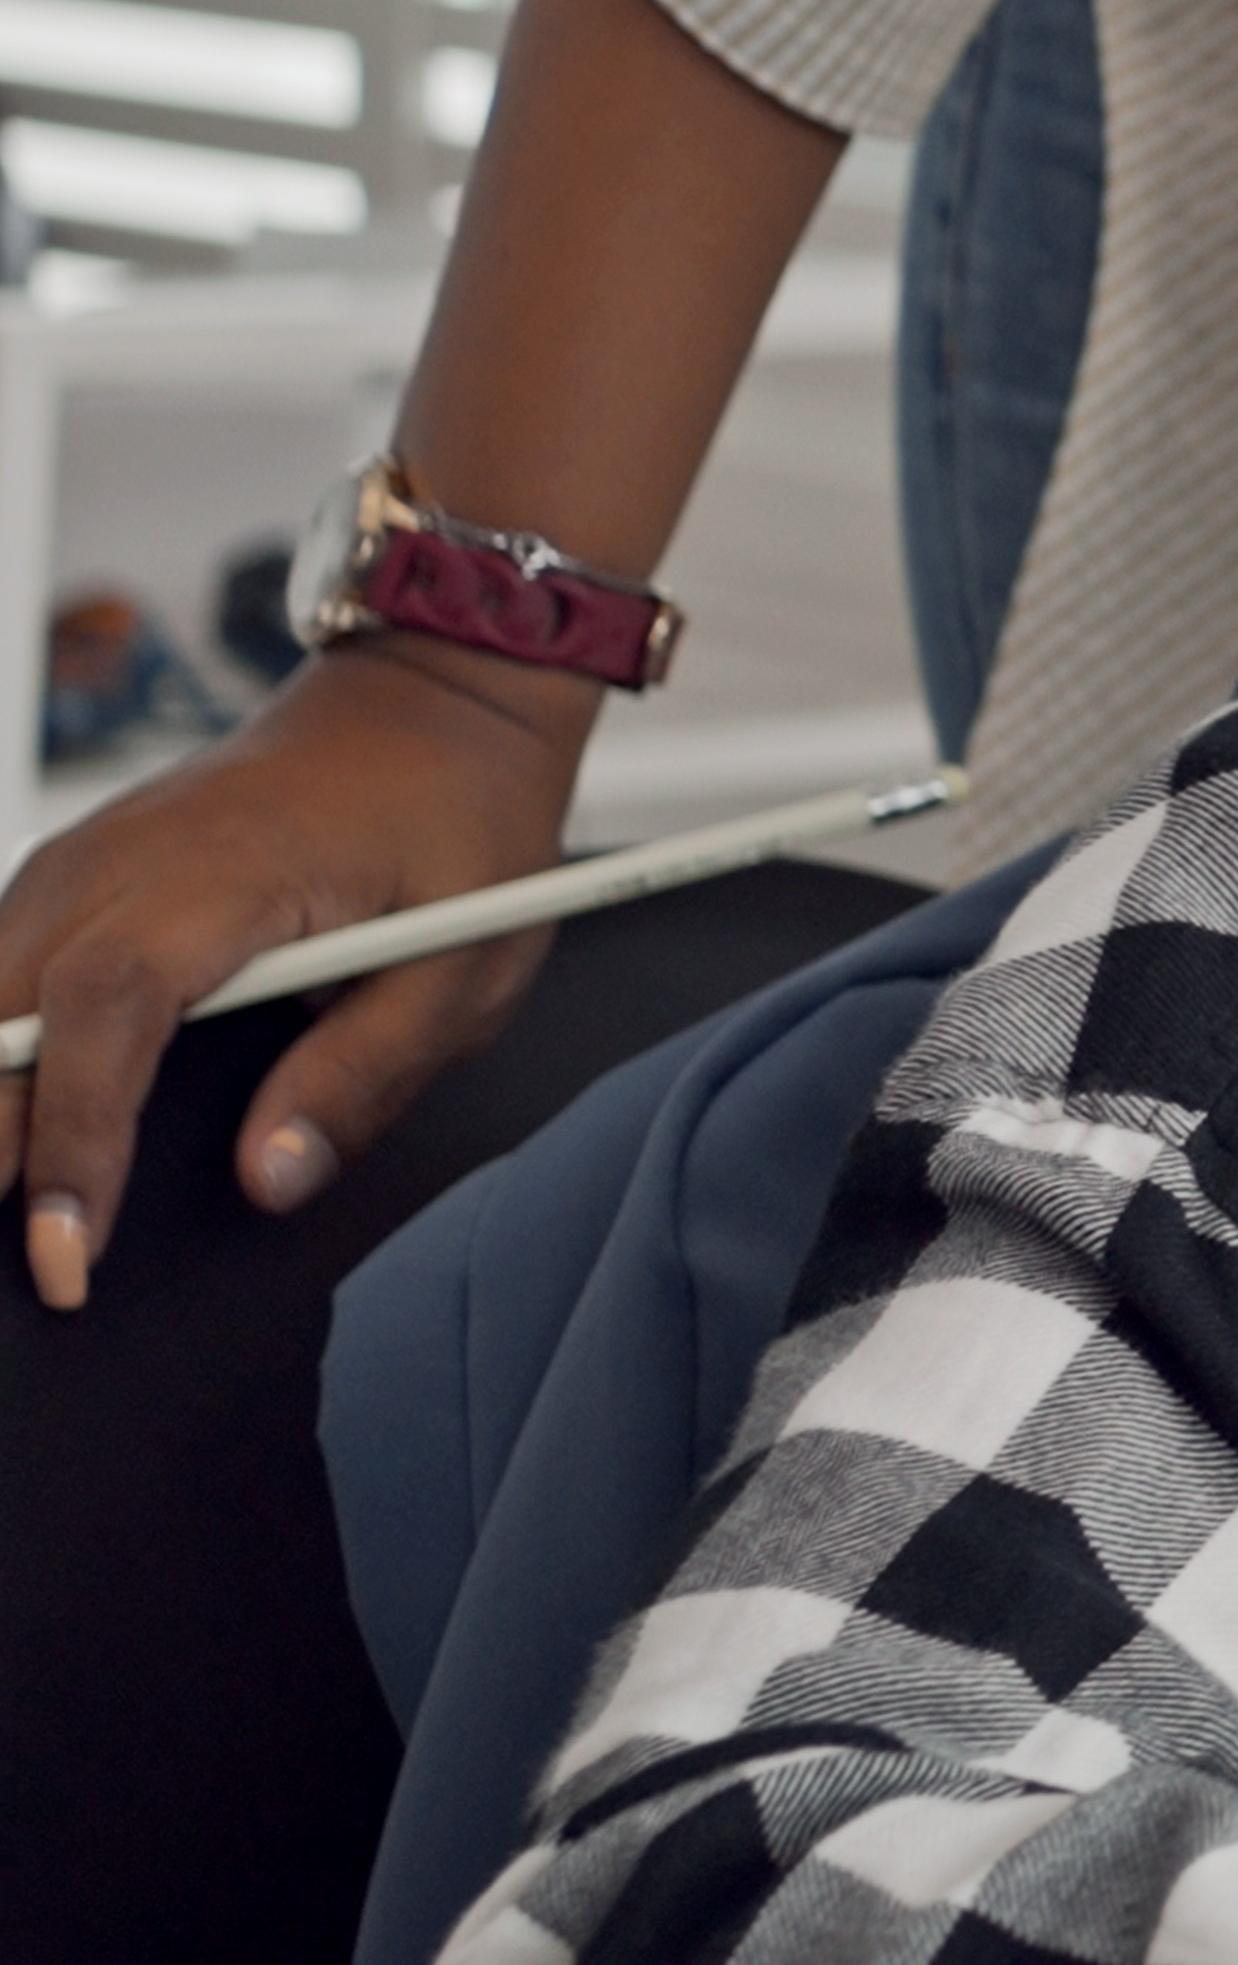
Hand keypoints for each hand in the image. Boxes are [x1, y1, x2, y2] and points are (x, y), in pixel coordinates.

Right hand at [0, 641, 588, 1303]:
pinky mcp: (73, 875)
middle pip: (3, 1021)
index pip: (104, 1017)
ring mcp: (80, 861)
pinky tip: (10, 1124)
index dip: (73, 1144)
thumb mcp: (464, 965)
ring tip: (7, 1207)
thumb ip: (363, 1076)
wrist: (434, 699)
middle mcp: (118, 863)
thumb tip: (269, 1180)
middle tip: (11, 1265)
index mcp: (221, 877)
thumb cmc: (459, 821)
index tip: (65, 1255)